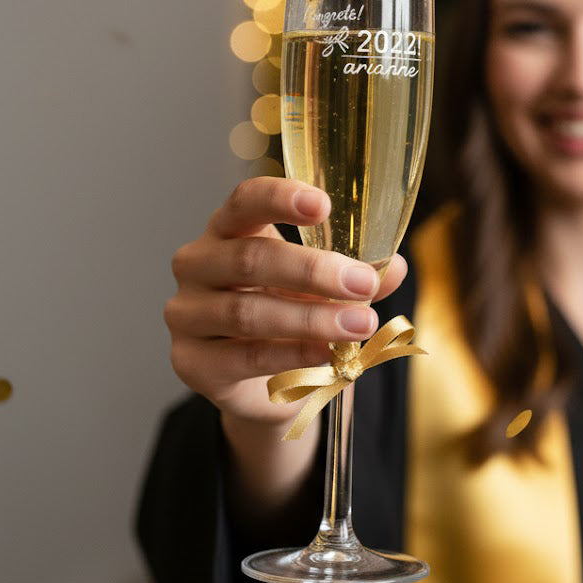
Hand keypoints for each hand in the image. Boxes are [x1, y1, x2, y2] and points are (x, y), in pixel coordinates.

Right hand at [163, 176, 406, 427]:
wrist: (262, 385)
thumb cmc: (288, 317)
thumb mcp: (323, 290)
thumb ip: (354, 277)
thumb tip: (395, 268)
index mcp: (228, 229)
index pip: (244, 201)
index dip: (280, 198)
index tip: (323, 205)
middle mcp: (197, 264)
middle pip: (250, 259)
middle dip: (312, 271)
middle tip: (362, 283)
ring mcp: (186, 313)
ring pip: (247, 312)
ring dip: (310, 319)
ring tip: (359, 324)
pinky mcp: (190, 361)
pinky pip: (244, 357)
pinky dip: (291, 355)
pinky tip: (327, 355)